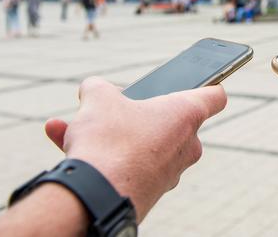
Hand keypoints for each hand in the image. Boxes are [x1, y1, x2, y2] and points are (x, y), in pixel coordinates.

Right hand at [44, 77, 225, 220]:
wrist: (95, 198)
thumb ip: (98, 87)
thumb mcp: (98, 98)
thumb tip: (93, 89)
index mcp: (186, 115)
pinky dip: (100, 156)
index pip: (214, 96)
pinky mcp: (149, 193)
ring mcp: (169, 172)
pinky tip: (62, 140)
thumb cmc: (108, 142)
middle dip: (136, 112)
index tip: (202, 80)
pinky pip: (125, 165)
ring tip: (72, 126)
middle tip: (110, 107)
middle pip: (168, 120)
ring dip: (108, 134)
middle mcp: (185, 145)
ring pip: (139, 143)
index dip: (209, 82)